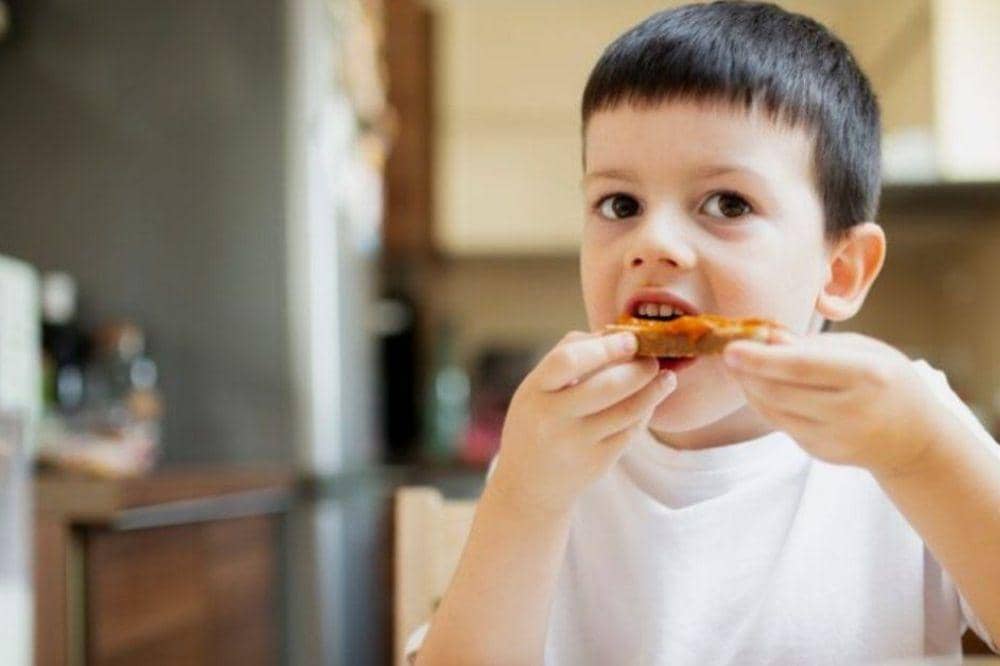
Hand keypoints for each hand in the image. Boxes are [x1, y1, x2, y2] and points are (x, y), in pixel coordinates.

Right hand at [490, 330, 676, 514]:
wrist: (528, 482)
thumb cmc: (537, 419)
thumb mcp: (538, 386)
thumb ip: (571, 354)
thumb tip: (614, 333)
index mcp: (535, 391)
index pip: (568, 361)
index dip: (605, 348)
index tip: (631, 339)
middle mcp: (552, 418)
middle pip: (607, 387)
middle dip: (639, 369)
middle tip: (654, 359)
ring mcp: (576, 443)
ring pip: (627, 411)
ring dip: (653, 391)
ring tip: (666, 378)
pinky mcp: (597, 463)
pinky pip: (630, 432)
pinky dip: (645, 412)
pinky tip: (650, 401)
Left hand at [723, 330, 945, 476]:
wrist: (914, 439)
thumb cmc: (887, 380)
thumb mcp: (862, 349)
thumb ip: (814, 345)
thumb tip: (767, 339)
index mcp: (867, 376)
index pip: (802, 368)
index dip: (761, 359)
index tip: (731, 349)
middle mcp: (851, 411)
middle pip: (779, 393)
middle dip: (746, 373)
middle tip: (727, 352)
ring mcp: (835, 438)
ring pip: (773, 413)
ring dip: (749, 388)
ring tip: (739, 367)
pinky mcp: (820, 454)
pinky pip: (781, 425)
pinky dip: (764, 404)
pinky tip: (759, 386)